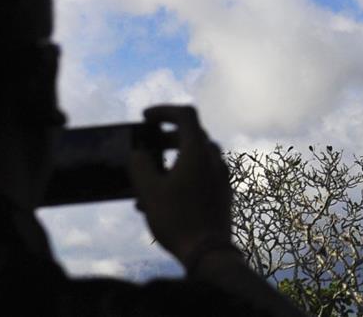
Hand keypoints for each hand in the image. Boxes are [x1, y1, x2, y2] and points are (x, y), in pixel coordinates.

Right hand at [129, 105, 232, 265]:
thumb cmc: (177, 219)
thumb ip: (140, 165)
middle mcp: (214, 159)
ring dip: (173, 160)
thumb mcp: (149, 191)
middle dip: (167, 136)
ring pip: (196, 157)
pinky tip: (163, 199)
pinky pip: (202, 175)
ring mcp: (221, 176)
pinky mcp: (223, 193)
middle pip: (192, 134)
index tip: (145, 118)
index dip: (164, 110)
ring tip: (150, 179)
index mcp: (198, 151)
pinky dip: (183, 176)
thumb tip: (139, 153)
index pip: (185, 114)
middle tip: (148, 144)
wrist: (209, 253)